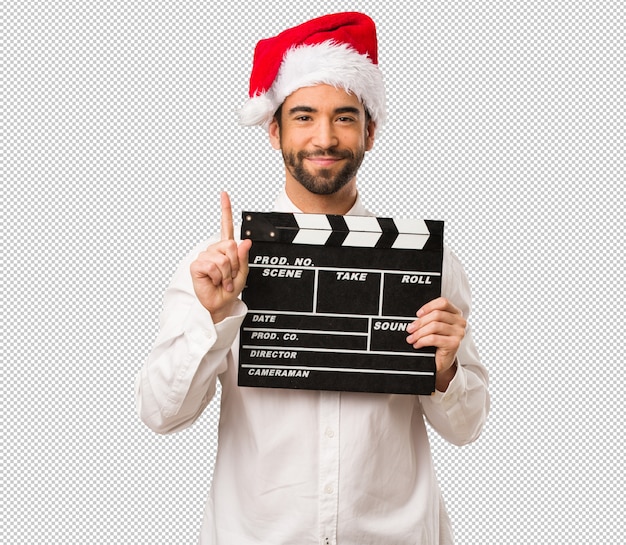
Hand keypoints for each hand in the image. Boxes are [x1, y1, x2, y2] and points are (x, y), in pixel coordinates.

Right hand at [190, 191, 251, 322]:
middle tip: (230, 275)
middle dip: (235, 264)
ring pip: (223, 258)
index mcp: (225, 249)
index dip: (225, 209)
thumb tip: (245, 242)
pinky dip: (218, 277)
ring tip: (222, 280)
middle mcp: (214, 250)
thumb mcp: (242, 273)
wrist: (219, 303)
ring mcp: (205, 256)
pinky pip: (213, 266)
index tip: (224, 194)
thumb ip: (244, 258)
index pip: (225, 226)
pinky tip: (214, 281)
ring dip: (227, 274)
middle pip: (231, 246)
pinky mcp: (197, 265)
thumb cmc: (229, 289)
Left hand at [406, 297, 465, 390]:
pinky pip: (434, 338)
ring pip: (434, 326)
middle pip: (437, 315)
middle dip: (420, 322)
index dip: (429, 306)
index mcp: (455, 314)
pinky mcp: (454, 344)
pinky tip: (417, 344)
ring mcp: (459, 333)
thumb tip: (415, 317)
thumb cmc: (436, 343)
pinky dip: (422, 341)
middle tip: (410, 329)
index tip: (418, 314)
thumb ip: (429, 318)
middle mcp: (460, 322)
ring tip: (411, 338)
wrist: (440, 362)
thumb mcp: (433, 327)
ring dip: (419, 333)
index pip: (443, 302)